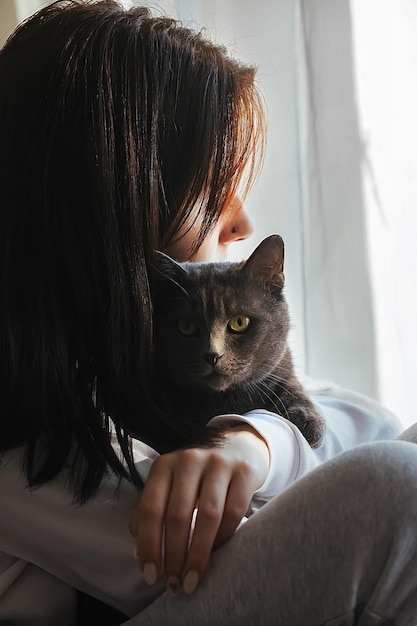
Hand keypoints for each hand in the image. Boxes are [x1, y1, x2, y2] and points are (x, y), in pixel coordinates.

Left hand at [129, 424, 268, 593]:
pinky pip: (233, 512)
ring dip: (198, 554)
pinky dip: (223, 538)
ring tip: (192, 580)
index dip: (149, 545)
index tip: (150, 575)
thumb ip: (153, 511)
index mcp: (164, 464)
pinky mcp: (244, 471)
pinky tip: (216, 554)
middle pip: (178, 515)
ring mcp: (218, 463)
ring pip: (207, 516)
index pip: (151, 508)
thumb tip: (139, 552)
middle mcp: (189, 459)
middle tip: (174, 585)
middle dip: (174, 556)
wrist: (237, 446)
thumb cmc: (196, 476)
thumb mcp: (170, 485)